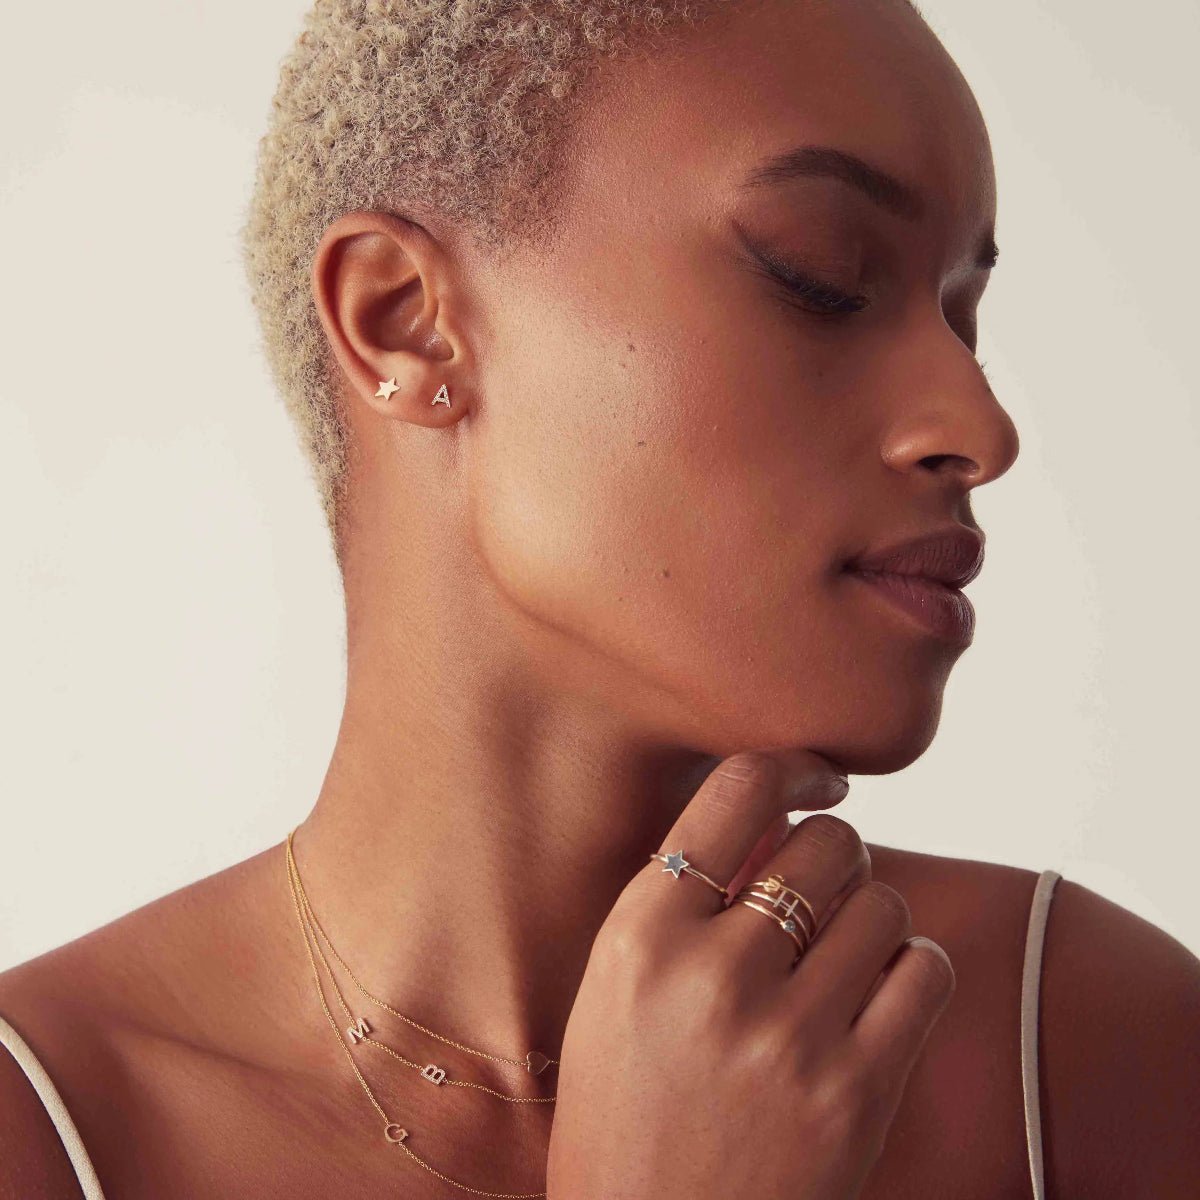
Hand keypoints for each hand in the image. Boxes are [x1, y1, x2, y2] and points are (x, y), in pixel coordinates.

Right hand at [545, 749, 954, 1198]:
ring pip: (882, 903)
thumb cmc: (626, 1113)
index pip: (736, 792)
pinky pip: (925, 971)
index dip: (791, 767)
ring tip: (845, 951)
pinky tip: (879, 991)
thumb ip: (680, 902)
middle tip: (824, 885)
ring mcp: (789, 1037)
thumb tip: (773, 818)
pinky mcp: (857, 1095)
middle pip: (826, 842)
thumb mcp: (615, 991)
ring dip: (871, 915)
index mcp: (640, 939)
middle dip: (836, 853)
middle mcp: (713, 976)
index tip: (816, 779)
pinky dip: (912, 967)